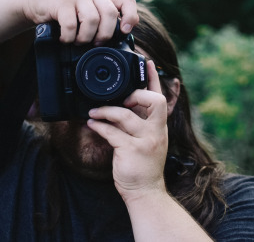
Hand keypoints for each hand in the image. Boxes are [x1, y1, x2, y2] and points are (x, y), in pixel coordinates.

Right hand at [22, 0, 137, 44]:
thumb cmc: (64, 13)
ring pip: (92, 20)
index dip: (130, 17)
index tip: (124, 32)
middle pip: (110, 14)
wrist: (36, 2)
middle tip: (95, 43)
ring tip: (77, 41)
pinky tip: (64, 39)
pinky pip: (71, 25)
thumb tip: (119, 41)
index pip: (127, 1)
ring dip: (85, 37)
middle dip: (104, 35)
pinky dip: (68, 37)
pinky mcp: (61, 2)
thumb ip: (102, 21)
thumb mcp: (86, 13)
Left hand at [87, 60, 168, 200]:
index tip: (148, 62)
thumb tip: (124, 104)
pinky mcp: (131, 151)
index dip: (154, 78)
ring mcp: (145, 141)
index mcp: (159, 126)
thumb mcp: (149, 140)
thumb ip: (141, 122)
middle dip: (137, 94)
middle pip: (154, 101)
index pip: (161, 97)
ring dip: (106, 110)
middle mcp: (156, 131)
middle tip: (122, 98)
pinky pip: (112, 132)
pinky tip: (92, 123)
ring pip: (126, 115)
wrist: (146, 191)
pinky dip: (99, 126)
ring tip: (94, 111)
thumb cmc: (144, 165)